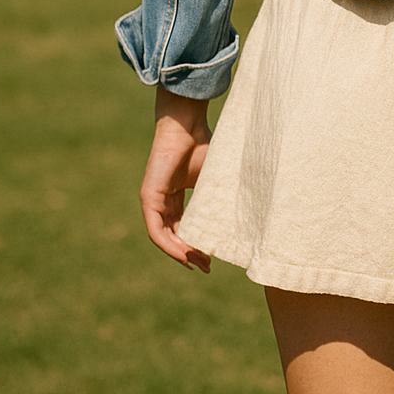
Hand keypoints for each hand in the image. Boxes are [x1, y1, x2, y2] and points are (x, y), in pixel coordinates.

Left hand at [139, 87, 212, 270]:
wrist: (187, 126)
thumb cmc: (203, 145)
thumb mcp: (213, 180)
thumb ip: (218, 199)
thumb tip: (244, 219)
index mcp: (177, 195)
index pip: (182, 227)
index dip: (195, 245)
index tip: (211, 258)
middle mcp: (163, 200)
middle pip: (173, 236)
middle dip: (190, 254)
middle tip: (207, 267)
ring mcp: (154, 200)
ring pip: (164, 237)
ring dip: (180, 254)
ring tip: (199, 264)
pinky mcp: (149, 198)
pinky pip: (156, 230)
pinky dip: (169, 245)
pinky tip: (184, 254)